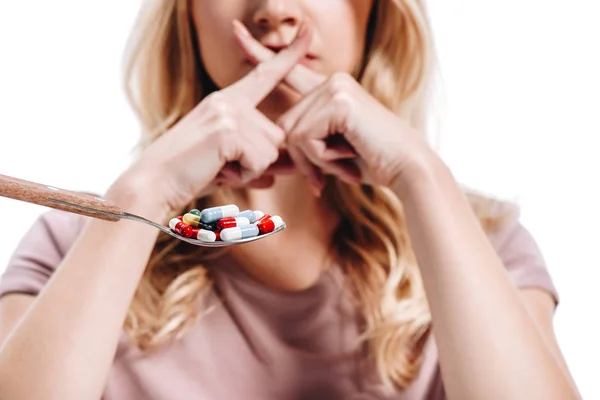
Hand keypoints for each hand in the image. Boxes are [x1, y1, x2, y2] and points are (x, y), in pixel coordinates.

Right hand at [116, 23, 311, 213]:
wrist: (153, 184)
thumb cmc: (189, 174)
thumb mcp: (230, 164)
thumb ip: (261, 163)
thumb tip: (291, 167)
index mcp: (228, 100)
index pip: (266, 74)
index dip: (290, 55)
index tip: (309, 29)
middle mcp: (230, 100)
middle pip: (277, 135)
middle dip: (260, 161)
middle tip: (224, 166)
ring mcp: (229, 112)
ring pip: (272, 151)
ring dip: (250, 170)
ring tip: (219, 168)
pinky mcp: (228, 130)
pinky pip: (260, 163)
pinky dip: (244, 177)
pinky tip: (218, 171)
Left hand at [233, 21, 432, 193]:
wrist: (407, 169)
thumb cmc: (372, 161)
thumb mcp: (332, 148)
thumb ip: (307, 138)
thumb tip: (276, 145)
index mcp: (329, 89)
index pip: (288, 70)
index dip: (261, 54)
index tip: (236, 32)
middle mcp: (332, 81)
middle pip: (285, 124)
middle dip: (300, 159)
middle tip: (323, 179)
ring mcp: (335, 88)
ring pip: (292, 133)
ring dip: (314, 161)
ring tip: (344, 165)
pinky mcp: (339, 101)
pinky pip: (305, 138)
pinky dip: (322, 159)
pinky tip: (347, 157)